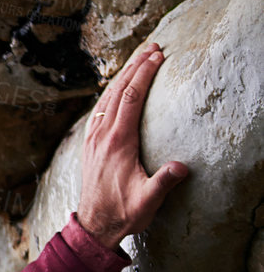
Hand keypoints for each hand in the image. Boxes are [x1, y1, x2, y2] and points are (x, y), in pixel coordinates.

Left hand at [77, 40, 189, 250]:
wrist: (95, 225)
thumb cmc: (123, 213)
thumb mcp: (147, 200)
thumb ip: (163, 183)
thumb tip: (181, 167)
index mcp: (117, 142)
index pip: (131, 98)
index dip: (145, 74)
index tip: (158, 56)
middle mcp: (101, 136)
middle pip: (117, 91)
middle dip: (135, 66)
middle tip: (152, 46)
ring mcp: (93, 139)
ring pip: (106, 98)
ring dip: (123, 76)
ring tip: (139, 58)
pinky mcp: (90, 145)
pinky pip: (99, 110)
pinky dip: (111, 93)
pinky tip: (117, 88)